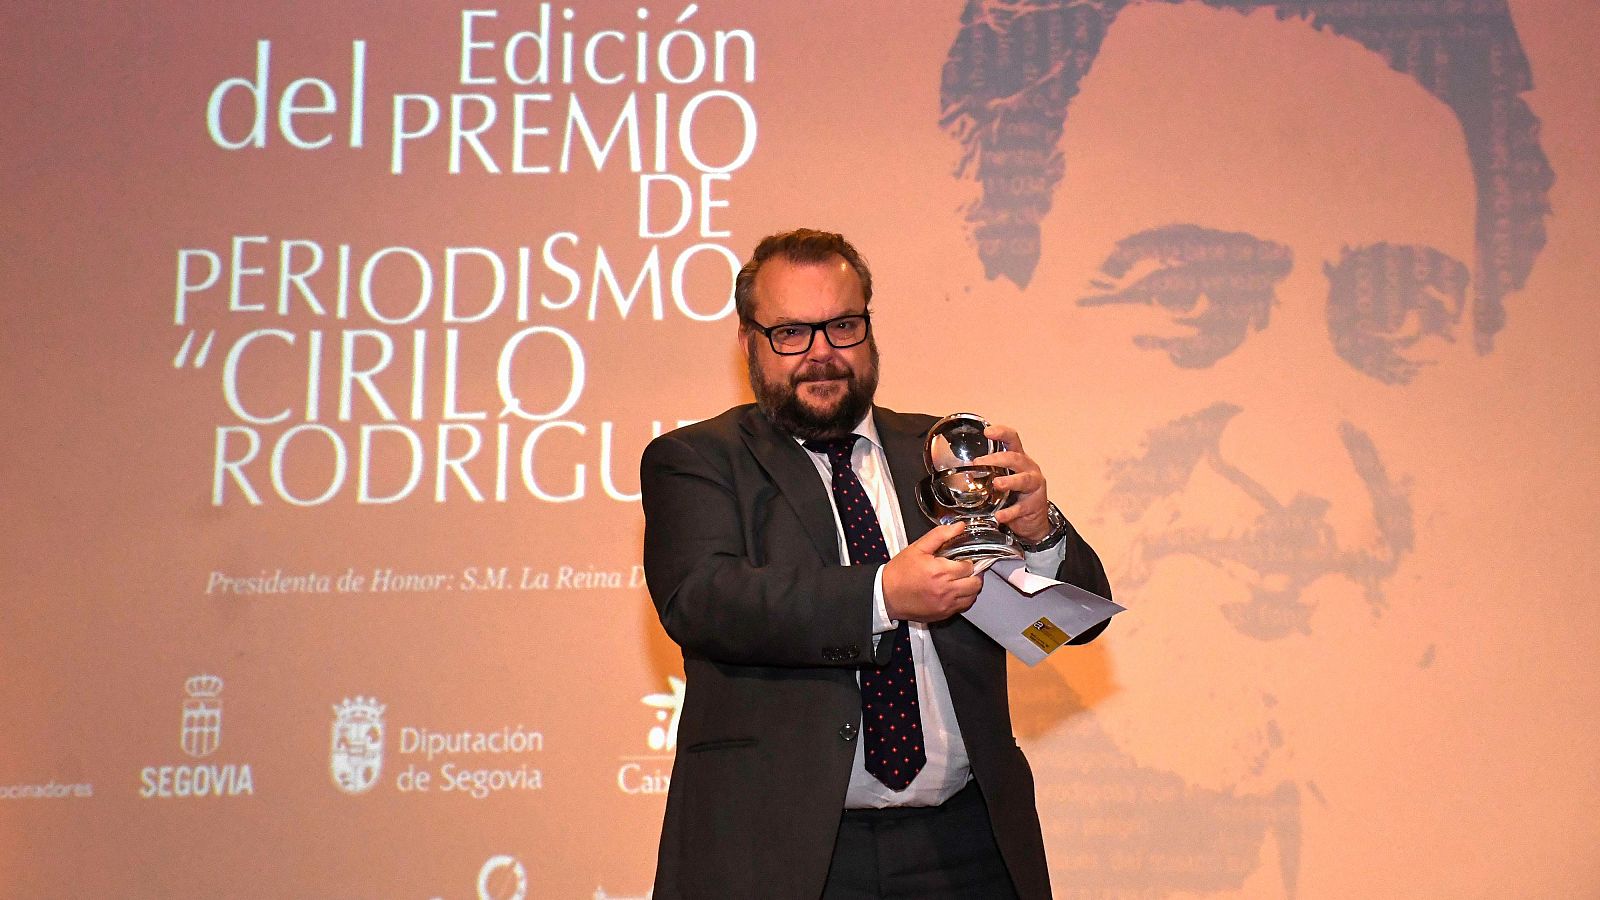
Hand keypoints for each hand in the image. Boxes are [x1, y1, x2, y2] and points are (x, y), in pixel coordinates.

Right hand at [881, 523, 982, 622]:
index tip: (963, 558)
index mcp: (940, 571)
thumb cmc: (900, 572)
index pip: (969, 566)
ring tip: (962, 580)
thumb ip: (940, 535)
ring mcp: (946, 604)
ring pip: (973, 597)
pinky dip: (965, 599)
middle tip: (965, 569)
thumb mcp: (918, 548)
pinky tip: (956, 591)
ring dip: (971, 587)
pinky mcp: (943, 614)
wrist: (886, 595)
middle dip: (974, 574)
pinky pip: (964, 607)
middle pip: (976, 583)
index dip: (968, 560)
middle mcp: (946, 590)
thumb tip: (959, 527)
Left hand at [976, 423, 1052, 543]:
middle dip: (997, 459)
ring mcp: (1034, 487)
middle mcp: (1028, 469)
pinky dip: (1009, 512)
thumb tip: (961, 470)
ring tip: (997, 484)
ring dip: (1009, 481)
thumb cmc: (1016, 494)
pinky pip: (1021, 508)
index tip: (987, 432)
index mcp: (1018, 459)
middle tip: (979, 463)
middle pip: (1016, 458)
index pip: (1012, 440)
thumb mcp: (1003, 478)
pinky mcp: (1034, 505)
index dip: (1001, 433)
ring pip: (1024, 480)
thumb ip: (988, 472)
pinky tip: (999, 515)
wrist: (1034, 520)